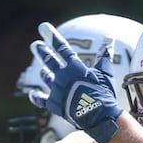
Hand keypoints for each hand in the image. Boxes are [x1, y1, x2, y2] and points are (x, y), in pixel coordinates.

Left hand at [29, 22, 123, 142]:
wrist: (99, 115)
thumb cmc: (104, 92)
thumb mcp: (105, 71)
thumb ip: (104, 53)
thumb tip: (110, 37)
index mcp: (74, 67)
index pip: (61, 47)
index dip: (52, 36)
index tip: (43, 27)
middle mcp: (62, 76)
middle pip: (49, 60)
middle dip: (41, 51)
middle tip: (35, 45)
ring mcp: (56, 90)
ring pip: (46, 78)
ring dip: (44, 73)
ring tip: (41, 70)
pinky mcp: (54, 104)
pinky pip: (41, 100)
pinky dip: (36, 97)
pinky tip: (32, 94)